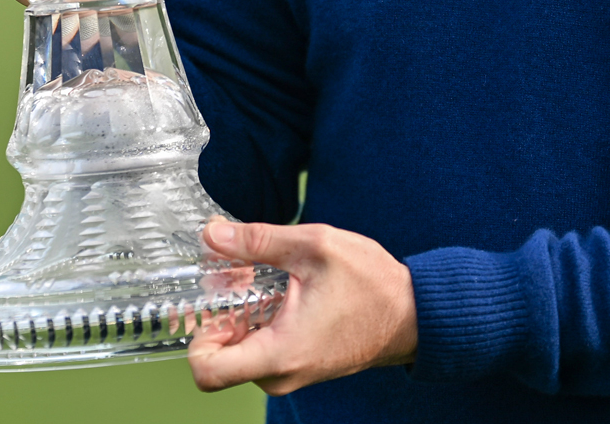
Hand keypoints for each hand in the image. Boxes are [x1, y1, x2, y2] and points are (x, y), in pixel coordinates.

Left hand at [187, 218, 416, 394]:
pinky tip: (281, 291)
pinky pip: (261, 351)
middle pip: (219, 356)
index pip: (207, 372)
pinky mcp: (298, 367)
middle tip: (240, 276)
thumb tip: (212, 233)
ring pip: (239, 352)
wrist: (414, 315)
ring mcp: (290, 374)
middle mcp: (280, 374)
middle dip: (220, 314)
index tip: (210, 304)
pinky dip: (260, 321)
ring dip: (241, 315)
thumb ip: (257, 240)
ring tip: (265, 278)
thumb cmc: (373, 285)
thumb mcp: (314, 247)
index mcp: (280, 352)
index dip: (195, 338)